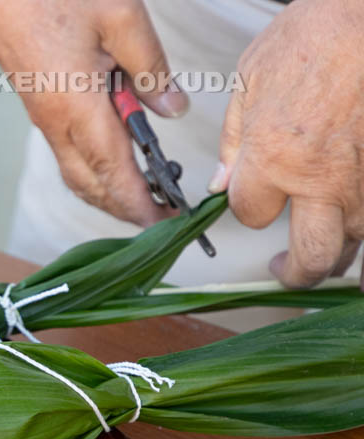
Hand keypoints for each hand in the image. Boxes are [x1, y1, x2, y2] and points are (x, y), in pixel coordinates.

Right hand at [0, 0, 188, 225]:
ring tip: (146, 192)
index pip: (112, 173)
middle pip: (91, 187)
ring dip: (109, 192)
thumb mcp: (120, 16)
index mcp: (76, 107)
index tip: (165, 222)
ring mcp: (45, 119)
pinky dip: (96, 171)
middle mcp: (56, 123)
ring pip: (78, 175)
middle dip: (126, 209)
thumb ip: (150, 66)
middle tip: (163, 214)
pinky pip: (69, 155)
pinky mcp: (41, 110)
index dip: (140, 204)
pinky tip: (119, 158)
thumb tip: (171, 108)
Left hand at [210, 0, 363, 287]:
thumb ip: (233, 138)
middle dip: (297, 272)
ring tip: (324, 254)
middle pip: (310, 255)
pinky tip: (354, 229)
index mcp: (273, 158)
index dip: (247, 207)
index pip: (249, 214)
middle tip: (287, 269)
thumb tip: (220, 180)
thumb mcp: (250, 79)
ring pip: (353, 241)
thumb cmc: (316, 34)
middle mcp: (321, 178)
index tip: (250, 199)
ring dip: (337, 252)